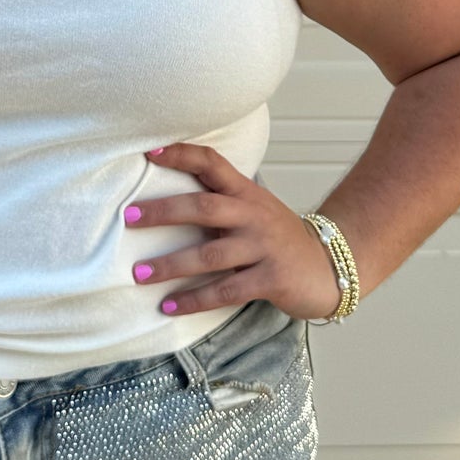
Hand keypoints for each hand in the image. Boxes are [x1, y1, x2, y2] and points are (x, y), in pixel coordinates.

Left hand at [126, 142, 344, 323]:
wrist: (331, 264)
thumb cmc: (278, 238)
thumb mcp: (254, 209)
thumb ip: (220, 200)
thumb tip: (165, 197)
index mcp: (246, 193)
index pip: (212, 163)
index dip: (181, 155)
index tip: (149, 152)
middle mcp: (253, 215)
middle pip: (204, 207)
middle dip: (164, 211)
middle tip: (128, 217)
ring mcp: (263, 247)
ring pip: (210, 255)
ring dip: (171, 264)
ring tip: (139, 274)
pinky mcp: (271, 279)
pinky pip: (226, 291)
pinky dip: (195, 300)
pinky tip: (169, 306)